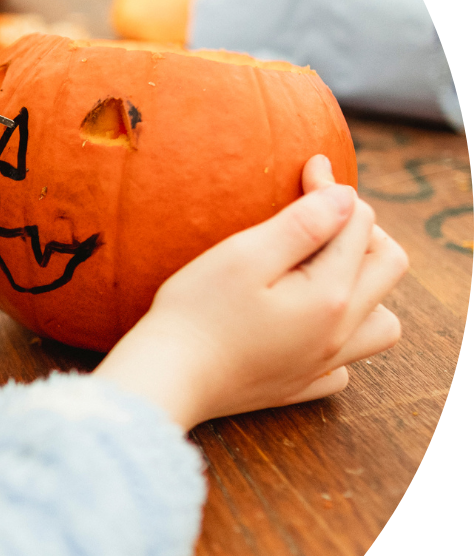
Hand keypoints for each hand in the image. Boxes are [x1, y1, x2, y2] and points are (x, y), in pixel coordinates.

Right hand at [96, 155, 408, 431]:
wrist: (167, 378)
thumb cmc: (197, 313)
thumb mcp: (244, 256)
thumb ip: (302, 224)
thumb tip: (346, 198)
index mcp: (330, 294)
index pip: (357, 223)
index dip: (333, 189)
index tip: (305, 168)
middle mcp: (339, 332)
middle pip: (387, 267)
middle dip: (361, 229)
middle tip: (319, 215)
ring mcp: (321, 364)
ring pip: (381, 323)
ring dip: (365, 287)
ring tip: (325, 270)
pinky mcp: (297, 386)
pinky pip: (344, 366)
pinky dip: (338, 339)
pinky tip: (305, 326)